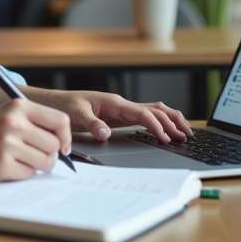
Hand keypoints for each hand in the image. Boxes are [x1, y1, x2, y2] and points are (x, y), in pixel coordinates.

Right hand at [0, 99, 71, 181]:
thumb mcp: (5, 115)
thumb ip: (34, 122)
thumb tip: (64, 144)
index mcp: (18, 106)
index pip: (60, 120)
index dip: (65, 136)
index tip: (62, 146)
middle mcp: (14, 122)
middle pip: (55, 144)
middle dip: (49, 153)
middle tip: (32, 154)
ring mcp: (7, 144)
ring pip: (45, 161)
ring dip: (35, 165)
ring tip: (16, 159)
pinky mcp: (1, 165)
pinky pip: (28, 174)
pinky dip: (21, 173)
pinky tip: (5, 166)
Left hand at [30, 88, 192, 143]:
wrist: (54, 102)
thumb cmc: (64, 106)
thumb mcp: (74, 115)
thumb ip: (91, 124)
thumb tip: (105, 134)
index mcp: (113, 103)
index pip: (142, 113)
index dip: (156, 125)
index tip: (166, 138)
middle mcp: (121, 104)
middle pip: (155, 110)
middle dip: (172, 122)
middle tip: (186, 137)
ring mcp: (121, 110)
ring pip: (153, 111)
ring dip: (170, 120)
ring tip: (185, 132)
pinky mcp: (119, 116)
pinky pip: (144, 117)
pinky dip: (159, 121)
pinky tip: (167, 130)